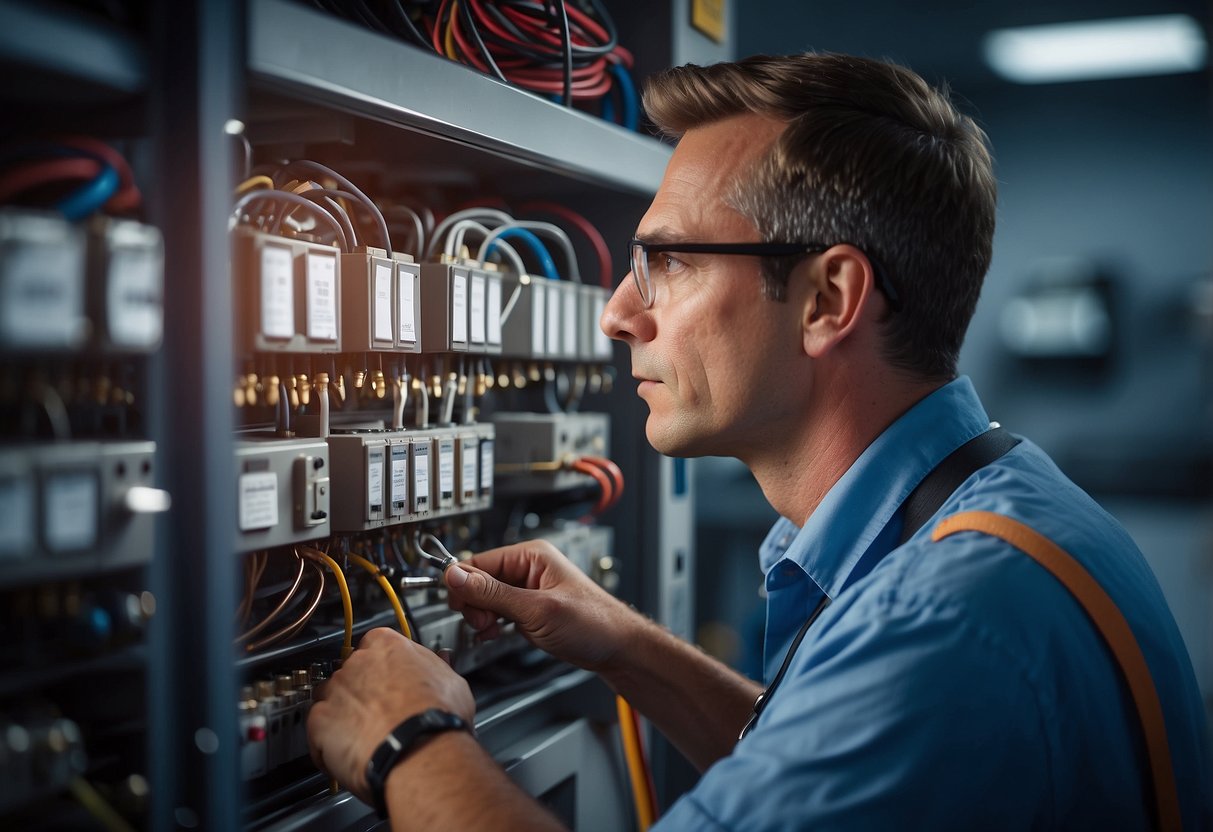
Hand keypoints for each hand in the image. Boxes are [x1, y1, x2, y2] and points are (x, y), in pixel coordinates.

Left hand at [307, 627, 473, 802]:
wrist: (419, 749)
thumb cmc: (436, 718)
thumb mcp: (451, 681)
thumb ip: (437, 667)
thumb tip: (441, 662)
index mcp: (387, 645)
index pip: (373, 643)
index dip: (379, 664)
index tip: (385, 676)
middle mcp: (357, 663)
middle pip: (349, 671)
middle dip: (359, 690)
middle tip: (378, 711)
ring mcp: (335, 691)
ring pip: (328, 698)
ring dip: (340, 714)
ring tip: (361, 736)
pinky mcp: (319, 722)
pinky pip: (315, 730)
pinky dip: (326, 743)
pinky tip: (346, 754)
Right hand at [444, 539, 636, 671]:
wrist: (618, 650)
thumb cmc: (593, 624)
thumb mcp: (537, 609)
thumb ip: (494, 594)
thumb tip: (457, 576)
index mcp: (532, 556)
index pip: (479, 561)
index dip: (464, 585)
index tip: (460, 607)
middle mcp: (528, 568)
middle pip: (479, 580)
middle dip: (475, 604)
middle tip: (483, 623)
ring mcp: (528, 590)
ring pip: (486, 598)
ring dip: (482, 616)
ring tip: (492, 630)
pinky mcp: (528, 609)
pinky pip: (498, 611)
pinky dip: (492, 624)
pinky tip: (496, 634)